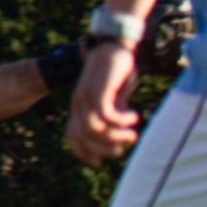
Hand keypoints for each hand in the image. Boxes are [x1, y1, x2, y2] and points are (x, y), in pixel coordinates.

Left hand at [68, 43, 141, 164]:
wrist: (116, 44)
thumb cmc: (118, 70)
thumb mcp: (116, 97)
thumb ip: (114, 113)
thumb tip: (120, 133)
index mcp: (79, 106)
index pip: (73, 137)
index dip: (84, 153)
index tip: (101, 162)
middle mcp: (78, 103)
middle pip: (83, 137)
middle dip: (104, 149)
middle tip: (124, 148)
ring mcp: (86, 96)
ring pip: (93, 129)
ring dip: (115, 136)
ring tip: (133, 133)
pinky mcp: (98, 90)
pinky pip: (106, 115)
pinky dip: (121, 121)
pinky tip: (134, 116)